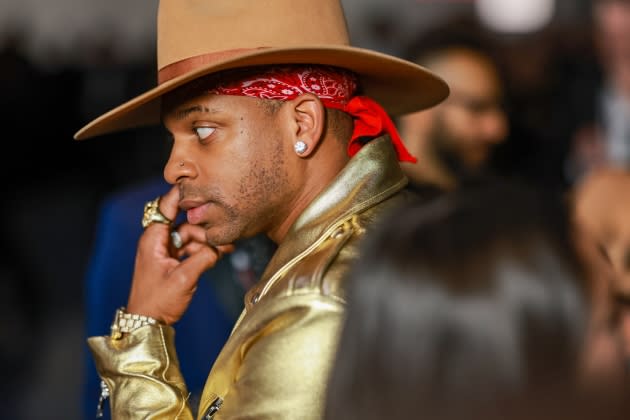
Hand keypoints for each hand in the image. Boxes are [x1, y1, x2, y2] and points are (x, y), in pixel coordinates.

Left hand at [127, 186, 233, 324]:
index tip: (203, 187)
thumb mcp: (184, 279)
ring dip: (207, 241)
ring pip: (190, 235)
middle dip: (205, 228)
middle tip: (223, 237)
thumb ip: (204, 257)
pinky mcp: (171, 261)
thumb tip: (220, 246)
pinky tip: (219, 254)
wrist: (147, 324)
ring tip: (226, 249)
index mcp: (153, 239)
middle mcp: (158, 240)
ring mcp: (164, 250)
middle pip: (185, 222)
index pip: (167, 205)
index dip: (184, 195)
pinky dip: (203, 250)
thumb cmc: (158, 302)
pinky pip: (190, 248)